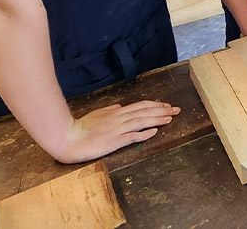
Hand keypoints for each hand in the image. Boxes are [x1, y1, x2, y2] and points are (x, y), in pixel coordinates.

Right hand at [48, 101, 180, 163]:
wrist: (69, 138)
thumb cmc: (80, 128)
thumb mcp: (96, 115)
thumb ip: (109, 111)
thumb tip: (119, 107)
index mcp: (116, 113)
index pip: (139, 106)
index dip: (154, 105)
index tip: (166, 105)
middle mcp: (119, 119)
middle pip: (144, 112)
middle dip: (162, 110)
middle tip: (176, 109)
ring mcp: (117, 129)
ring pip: (141, 121)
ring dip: (157, 119)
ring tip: (170, 118)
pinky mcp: (114, 141)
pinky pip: (132, 136)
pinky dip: (144, 133)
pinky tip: (155, 132)